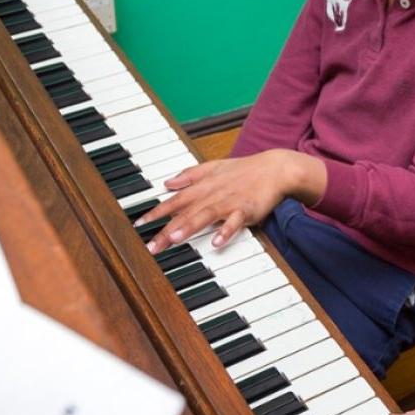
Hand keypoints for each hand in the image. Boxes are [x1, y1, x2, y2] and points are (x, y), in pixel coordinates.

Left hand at [139, 151, 309, 253]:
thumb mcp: (213, 167)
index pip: (174, 201)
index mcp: (203, 187)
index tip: (138, 225)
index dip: (156, 212)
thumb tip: (167, 182)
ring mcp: (229, 202)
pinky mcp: (246, 210)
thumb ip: (190, 176)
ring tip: (174, 239)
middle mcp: (212, 194)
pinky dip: (226, 231)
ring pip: (206, 215)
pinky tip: (216, 242)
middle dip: (166, 229)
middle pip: (186, 213)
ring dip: (190, 226)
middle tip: (151, 246)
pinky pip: (235, 222)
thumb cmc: (245, 170)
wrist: (275, 169)